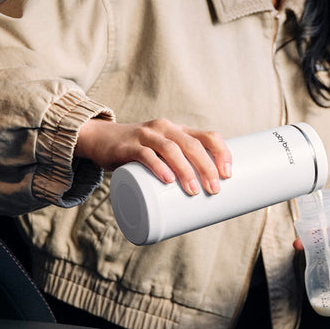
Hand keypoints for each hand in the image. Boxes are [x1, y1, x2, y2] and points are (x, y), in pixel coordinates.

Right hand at [75, 117, 231, 195]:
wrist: (100, 139)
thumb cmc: (139, 152)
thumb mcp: (161, 153)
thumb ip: (178, 167)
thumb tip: (202, 200)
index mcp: (178, 130)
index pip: (208, 136)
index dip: (222, 153)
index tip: (228, 175)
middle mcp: (165, 128)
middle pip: (192, 145)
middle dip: (207, 167)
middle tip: (214, 189)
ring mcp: (146, 135)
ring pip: (171, 149)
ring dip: (185, 170)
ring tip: (194, 190)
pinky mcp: (127, 146)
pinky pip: (145, 154)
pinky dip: (158, 166)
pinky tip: (167, 179)